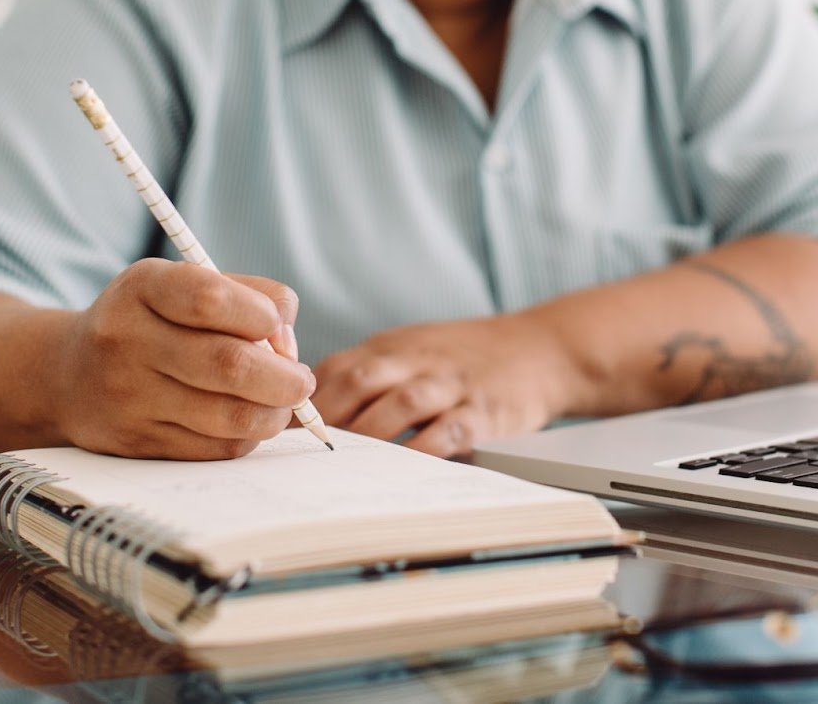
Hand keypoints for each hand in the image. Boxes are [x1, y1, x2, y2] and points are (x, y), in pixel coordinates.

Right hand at [54, 258, 314, 459]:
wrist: (68, 374)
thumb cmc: (150, 321)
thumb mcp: (182, 284)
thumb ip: (246, 296)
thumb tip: (289, 340)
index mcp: (141, 288)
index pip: (210, 299)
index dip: (261, 315)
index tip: (278, 326)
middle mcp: (126, 341)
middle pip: (228, 365)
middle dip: (284, 378)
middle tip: (302, 381)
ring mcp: (128, 397)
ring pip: (228, 416)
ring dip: (274, 413)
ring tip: (283, 403)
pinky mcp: (136, 442)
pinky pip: (214, 448)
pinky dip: (247, 437)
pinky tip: (248, 420)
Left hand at [310, 313, 580, 457]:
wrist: (541, 347)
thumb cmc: (464, 356)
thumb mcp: (411, 348)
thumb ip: (365, 373)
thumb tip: (305, 413)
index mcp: (392, 347)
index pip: (337, 367)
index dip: (304, 399)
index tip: (276, 429)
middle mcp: (417, 360)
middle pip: (361, 380)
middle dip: (325, 416)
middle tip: (297, 453)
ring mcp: (452, 383)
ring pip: (401, 403)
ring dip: (367, 434)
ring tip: (339, 466)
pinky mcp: (485, 408)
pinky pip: (451, 428)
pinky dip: (425, 448)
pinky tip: (403, 471)